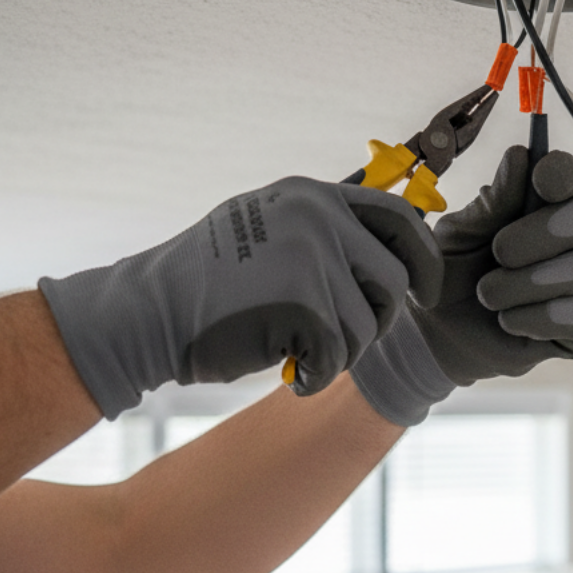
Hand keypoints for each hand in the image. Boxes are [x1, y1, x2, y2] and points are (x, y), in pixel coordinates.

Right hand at [40, 177, 443, 418]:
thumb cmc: (208, 283)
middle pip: (393, 281)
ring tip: (298, 351)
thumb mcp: (267, 226)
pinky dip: (318, 377)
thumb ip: (323, 228)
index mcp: (313, 196)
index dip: (423, 259)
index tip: (426, 292)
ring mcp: (311, 260)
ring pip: (368, 326)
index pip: (399, 219)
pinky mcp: (303, 307)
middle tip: (339, 338)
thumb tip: (394, 245)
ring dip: (340, 353)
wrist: (146, 314)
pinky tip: (289, 372)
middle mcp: (317, 219)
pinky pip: (340, 357)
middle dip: (375, 319)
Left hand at [351, 145, 572, 424]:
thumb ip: (491, 203)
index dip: (562, 173)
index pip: (569, 177)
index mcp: (537, 207)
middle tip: (499, 251)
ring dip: (527, 282)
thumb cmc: (450, 275)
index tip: (540, 177)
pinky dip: (536, 318)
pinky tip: (508, 321)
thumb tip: (521, 157)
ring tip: (487, 295)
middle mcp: (568, 241)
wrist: (437, 334)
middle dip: (545, 231)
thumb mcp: (459, 236)